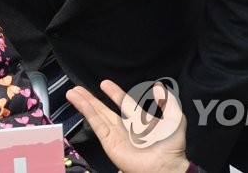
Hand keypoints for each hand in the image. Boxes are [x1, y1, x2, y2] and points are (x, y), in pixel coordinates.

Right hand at [67, 79, 190, 172]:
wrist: (165, 167)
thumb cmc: (171, 146)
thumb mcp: (175, 119)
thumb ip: (168, 102)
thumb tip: (158, 86)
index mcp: (139, 121)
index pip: (123, 102)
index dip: (114, 93)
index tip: (104, 83)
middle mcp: (125, 127)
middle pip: (104, 109)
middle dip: (90, 99)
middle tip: (77, 88)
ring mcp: (115, 135)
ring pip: (97, 115)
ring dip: (84, 103)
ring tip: (71, 92)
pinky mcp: (109, 143)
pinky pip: (96, 125)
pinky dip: (87, 113)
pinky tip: (80, 103)